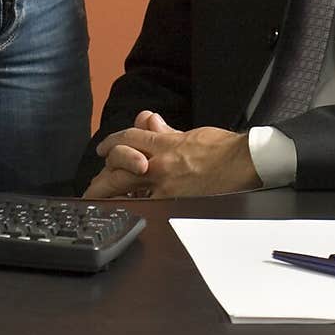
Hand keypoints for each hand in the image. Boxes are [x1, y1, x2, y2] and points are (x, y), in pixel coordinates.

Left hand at [83, 110, 261, 198]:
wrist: (243, 163)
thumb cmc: (223, 148)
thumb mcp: (191, 134)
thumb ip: (167, 132)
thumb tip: (149, 122)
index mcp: (165, 143)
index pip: (129, 139)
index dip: (112, 143)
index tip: (103, 149)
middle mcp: (161, 163)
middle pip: (120, 165)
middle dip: (103, 176)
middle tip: (90, 187)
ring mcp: (166, 184)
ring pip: (128, 186)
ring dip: (110, 193)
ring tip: (98, 201)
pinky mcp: (176, 201)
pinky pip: (147, 204)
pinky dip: (134, 206)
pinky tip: (124, 212)